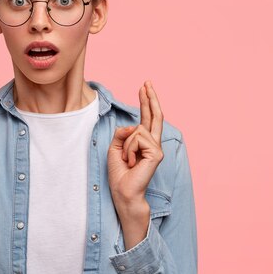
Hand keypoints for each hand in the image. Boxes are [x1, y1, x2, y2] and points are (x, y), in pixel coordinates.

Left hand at [107, 81, 163, 204]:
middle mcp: (153, 143)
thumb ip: (123, 132)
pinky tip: (131, 162)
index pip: (146, 118)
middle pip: (154, 116)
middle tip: (147, 82)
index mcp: (144, 142)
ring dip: (125, 145)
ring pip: (137, 130)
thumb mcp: (116, 146)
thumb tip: (133, 126)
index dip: (146, 102)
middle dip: (150, 98)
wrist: (123, 191)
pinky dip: (128, 150)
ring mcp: (157, 148)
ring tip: (126, 160)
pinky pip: (137, 139)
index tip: (144, 87)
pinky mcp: (156, 153)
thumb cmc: (119, 172)